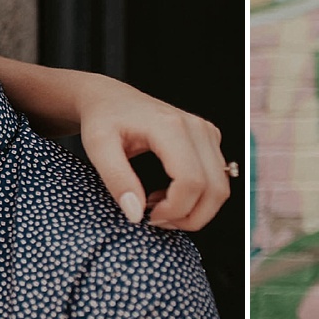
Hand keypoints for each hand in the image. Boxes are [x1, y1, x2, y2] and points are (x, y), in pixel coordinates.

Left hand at [74, 76, 230, 232]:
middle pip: (214, 189)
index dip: (175, 209)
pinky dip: (198, 198)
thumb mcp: (98, 148)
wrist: (111, 98)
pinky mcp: (209, 140)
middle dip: (189, 217)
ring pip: (220, 188)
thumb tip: (135, 213)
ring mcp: (206, 133)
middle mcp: (196, 128)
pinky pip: (216, 179)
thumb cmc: (104, 118)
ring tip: (160, 207)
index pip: (191, 181)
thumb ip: (117, 180)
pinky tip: (169, 194)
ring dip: (195, 210)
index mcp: (170, 127)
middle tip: (157, 220)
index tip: (149, 217)